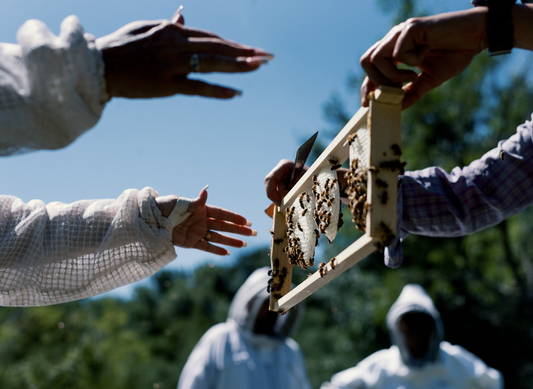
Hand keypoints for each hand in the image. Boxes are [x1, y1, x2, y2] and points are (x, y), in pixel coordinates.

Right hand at [96, 14, 272, 98]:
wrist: (97, 65)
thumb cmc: (120, 46)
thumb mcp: (145, 28)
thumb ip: (168, 24)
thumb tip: (183, 15)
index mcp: (171, 30)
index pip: (210, 37)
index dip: (233, 44)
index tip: (251, 49)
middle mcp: (176, 44)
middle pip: (218, 47)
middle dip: (245, 52)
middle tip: (268, 56)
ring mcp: (172, 64)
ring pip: (213, 64)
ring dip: (238, 66)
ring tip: (260, 67)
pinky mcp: (166, 84)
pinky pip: (197, 87)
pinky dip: (217, 90)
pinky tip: (235, 93)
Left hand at [156, 188, 256, 255]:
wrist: (150, 221)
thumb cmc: (164, 207)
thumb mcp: (180, 202)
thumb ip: (195, 201)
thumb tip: (206, 191)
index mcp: (200, 209)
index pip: (222, 213)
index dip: (234, 217)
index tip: (246, 221)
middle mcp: (201, 220)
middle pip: (224, 226)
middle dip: (239, 230)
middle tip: (253, 233)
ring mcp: (197, 232)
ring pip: (218, 237)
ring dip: (231, 241)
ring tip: (244, 245)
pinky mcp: (191, 242)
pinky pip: (206, 247)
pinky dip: (216, 250)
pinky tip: (227, 253)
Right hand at [265, 160, 350, 205]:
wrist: (325, 180)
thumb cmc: (317, 178)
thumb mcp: (304, 184)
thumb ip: (291, 192)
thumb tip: (280, 203)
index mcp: (284, 165)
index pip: (270, 179)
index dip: (271, 192)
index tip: (278, 203)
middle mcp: (280, 171)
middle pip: (271, 187)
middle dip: (278, 196)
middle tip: (289, 202)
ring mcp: (281, 178)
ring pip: (276, 193)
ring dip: (285, 198)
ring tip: (298, 196)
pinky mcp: (284, 185)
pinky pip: (281, 195)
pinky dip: (287, 199)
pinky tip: (295, 198)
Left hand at [360, 7, 486, 108]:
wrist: (477, 36)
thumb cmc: (454, 54)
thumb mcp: (429, 80)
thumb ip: (411, 92)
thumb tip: (395, 108)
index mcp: (395, 50)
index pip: (370, 68)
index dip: (366, 86)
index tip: (367, 104)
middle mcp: (394, 39)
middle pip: (366, 61)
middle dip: (376, 81)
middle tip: (397, 89)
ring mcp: (401, 32)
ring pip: (377, 58)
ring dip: (393, 74)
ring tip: (413, 76)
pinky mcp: (412, 27)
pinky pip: (398, 53)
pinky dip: (410, 62)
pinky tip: (425, 57)